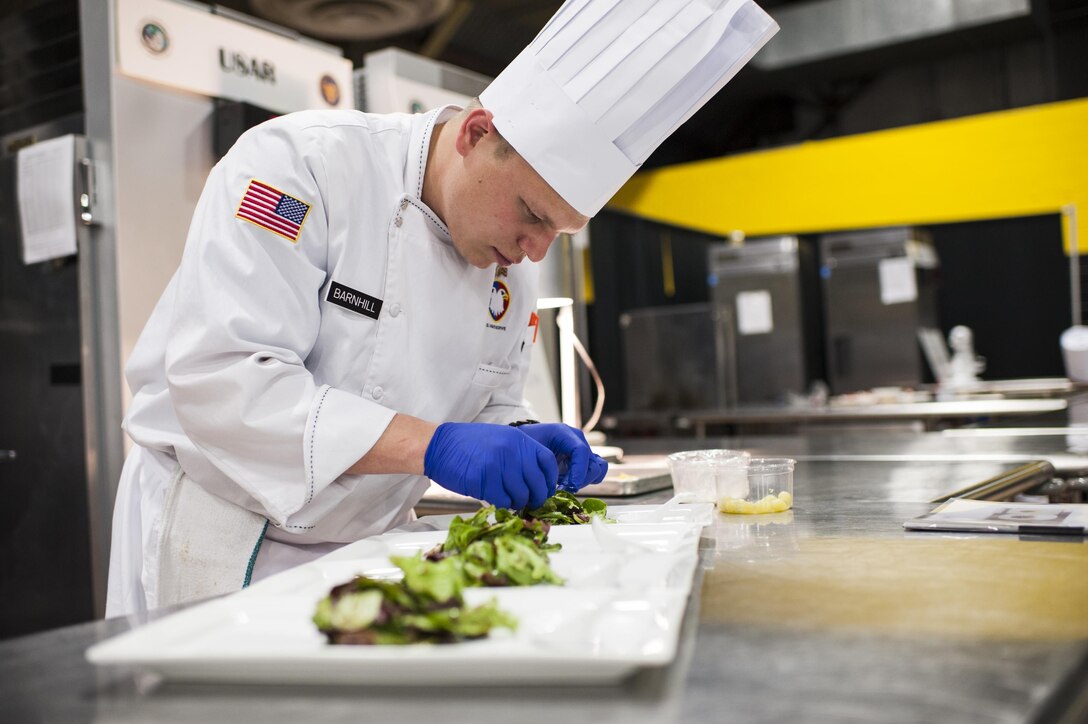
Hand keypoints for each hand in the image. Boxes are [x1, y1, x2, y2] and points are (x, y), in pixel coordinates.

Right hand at [424, 423, 557, 508]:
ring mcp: (497, 465)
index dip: (550, 479)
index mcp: (518, 440)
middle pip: (537, 482)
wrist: (439, 445)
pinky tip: (498, 499)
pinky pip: (502, 501)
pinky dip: (503, 504)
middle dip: (537, 497)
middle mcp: (511, 451)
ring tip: (511, 500)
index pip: (547, 461)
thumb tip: (537, 479)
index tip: (546, 488)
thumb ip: (519, 455)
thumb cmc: (468, 443)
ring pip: (521, 495)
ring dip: (518, 502)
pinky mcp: (483, 480)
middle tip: (532, 502)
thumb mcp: (501, 439)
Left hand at [517, 423, 607, 490]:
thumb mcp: (531, 449)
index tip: (569, 486)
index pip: (581, 451)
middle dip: (580, 480)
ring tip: (567, 486)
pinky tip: (570, 483)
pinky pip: (596, 472)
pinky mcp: (584, 461)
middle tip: (563, 488)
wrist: (527, 439)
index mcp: (565, 433)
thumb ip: (542, 463)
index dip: (578, 472)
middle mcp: (578, 440)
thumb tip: (549, 485)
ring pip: (598, 469)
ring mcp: (583, 450)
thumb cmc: (528, 442)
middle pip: (593, 464)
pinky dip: (586, 481)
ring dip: (585, 481)